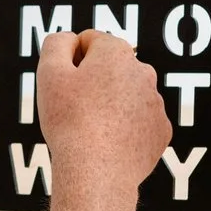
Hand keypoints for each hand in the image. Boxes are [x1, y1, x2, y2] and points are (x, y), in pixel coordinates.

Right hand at [35, 30, 170, 192]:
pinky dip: (125, 129)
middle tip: (75, 108)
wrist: (96, 171)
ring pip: (126, 96)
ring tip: (91, 129)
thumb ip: (56, 43)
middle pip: (111, 68)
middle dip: (93, 81)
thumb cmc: (70, 121)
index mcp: (117, 52)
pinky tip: (108, 143)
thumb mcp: (49, 73)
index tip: (64, 86)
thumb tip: (70, 39)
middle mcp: (143, 72)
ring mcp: (156, 103)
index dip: (71, 62)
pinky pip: (139, 122)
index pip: (90, 41)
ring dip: (110, 105)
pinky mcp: (161, 131)